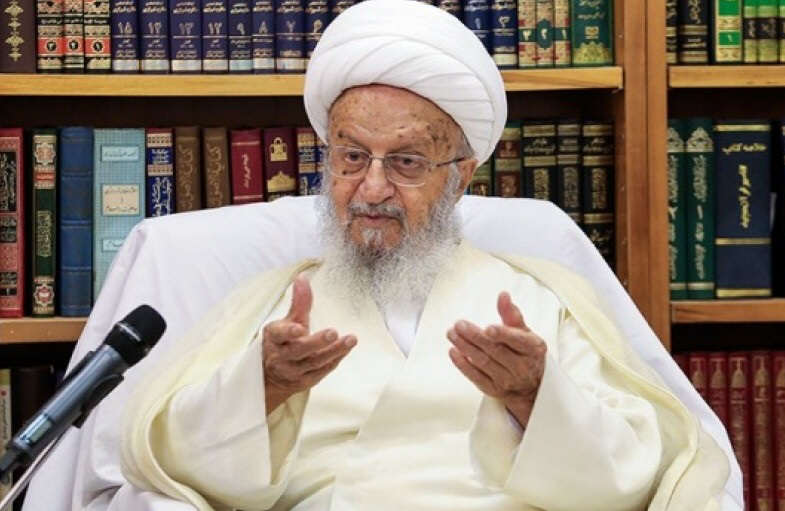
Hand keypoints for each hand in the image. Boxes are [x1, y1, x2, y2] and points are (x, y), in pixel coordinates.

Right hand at [262, 275, 355, 413]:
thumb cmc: (283, 342)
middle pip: (299, 350)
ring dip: (334, 351)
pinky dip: (334, 360)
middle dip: (316, 342)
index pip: (279, 335)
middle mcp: (281, 356)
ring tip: (351, 339)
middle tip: (333, 332)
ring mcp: (293, 371)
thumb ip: (298, 302)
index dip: (288, 332)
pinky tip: (346, 349)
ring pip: (314, 362)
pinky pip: (322, 371)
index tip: (299, 328)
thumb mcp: (288, 321)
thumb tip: (303, 277)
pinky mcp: (304, 381)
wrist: (271, 376)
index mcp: (275, 338)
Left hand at [446, 292, 545, 427]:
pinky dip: (463, 364)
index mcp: (533, 349)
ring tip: (452, 333)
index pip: (518, 341)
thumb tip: (503, 295)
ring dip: (465, 347)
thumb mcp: (525, 333)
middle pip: (495, 350)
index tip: (488, 328)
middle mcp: (522, 367)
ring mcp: (507, 380)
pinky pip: (475, 377)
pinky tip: (454, 351)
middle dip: (475, 337)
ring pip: (483, 362)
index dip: (503, 335)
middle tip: (459, 324)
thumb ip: (512, 315)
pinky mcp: (493, 389)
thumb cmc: (526, 353)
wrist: (531, 386)